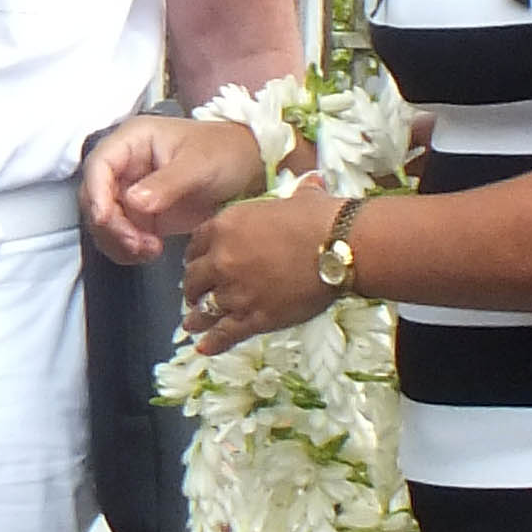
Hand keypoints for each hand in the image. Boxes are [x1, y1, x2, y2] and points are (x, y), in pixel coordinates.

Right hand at [79, 113, 264, 263]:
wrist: (249, 170)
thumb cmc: (225, 153)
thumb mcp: (199, 164)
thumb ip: (166, 183)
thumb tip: (134, 203)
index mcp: (133, 141)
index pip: (99, 165)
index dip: (96, 193)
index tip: (106, 219)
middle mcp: (124, 166)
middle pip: (96, 198)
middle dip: (111, 225)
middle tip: (137, 244)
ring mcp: (130, 191)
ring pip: (104, 221)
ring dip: (119, 241)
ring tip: (151, 250)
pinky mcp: (140, 215)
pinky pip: (121, 236)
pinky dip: (128, 249)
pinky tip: (151, 253)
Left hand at [183, 190, 348, 351]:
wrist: (340, 247)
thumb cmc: (321, 218)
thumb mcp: (297, 198)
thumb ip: (294, 195)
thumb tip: (313, 183)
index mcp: (225, 227)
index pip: (195, 244)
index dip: (196, 256)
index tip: (197, 262)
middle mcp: (222, 260)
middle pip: (193, 278)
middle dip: (193, 287)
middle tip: (195, 294)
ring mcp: (235, 292)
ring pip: (204, 309)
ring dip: (196, 317)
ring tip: (191, 323)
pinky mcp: (254, 317)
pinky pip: (225, 333)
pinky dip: (213, 342)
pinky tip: (204, 348)